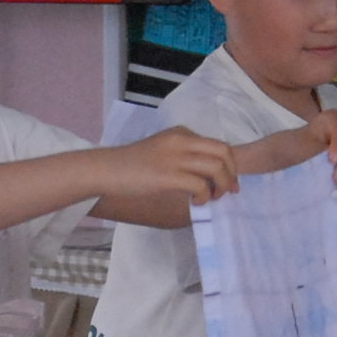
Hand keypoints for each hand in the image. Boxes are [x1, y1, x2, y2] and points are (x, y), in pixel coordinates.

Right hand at [107, 128, 238, 205]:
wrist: (105, 169)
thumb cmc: (131, 165)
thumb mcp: (161, 150)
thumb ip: (182, 154)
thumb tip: (205, 174)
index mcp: (181, 133)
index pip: (218, 144)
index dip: (230, 165)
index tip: (228, 182)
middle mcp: (181, 141)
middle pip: (223, 152)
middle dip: (231, 174)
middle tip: (226, 192)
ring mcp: (175, 157)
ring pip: (216, 168)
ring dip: (220, 186)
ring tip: (211, 198)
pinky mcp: (168, 175)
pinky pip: (200, 185)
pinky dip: (204, 196)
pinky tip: (196, 202)